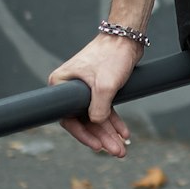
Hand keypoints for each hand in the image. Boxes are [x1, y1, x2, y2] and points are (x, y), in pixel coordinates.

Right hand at [48, 34, 143, 155]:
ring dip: (109, 132)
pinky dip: (114, 121)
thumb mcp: (105, 86)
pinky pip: (105, 109)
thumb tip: (96, 124)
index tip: (97, 146)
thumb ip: (99, 109)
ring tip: (123, 147)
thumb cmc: (111, 56)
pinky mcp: (99, 87)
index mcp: (62, 84)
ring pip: (96, 116)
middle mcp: (70, 88)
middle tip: (117, 151)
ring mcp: (85, 88)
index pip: (68, 118)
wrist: (127, 37)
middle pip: (84, 120)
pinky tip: (124, 132)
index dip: (83, 135)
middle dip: (102, 137)